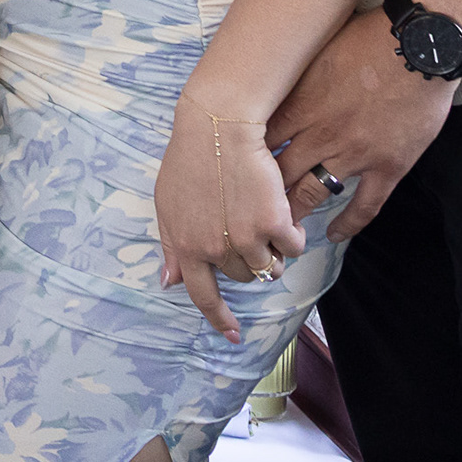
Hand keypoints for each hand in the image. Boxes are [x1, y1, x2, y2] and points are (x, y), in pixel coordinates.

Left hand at [154, 105, 302, 339]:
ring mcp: (245, 238)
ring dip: (275, 250)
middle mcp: (214, 249)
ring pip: (271, 265)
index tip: (233, 336)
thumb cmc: (190, 158)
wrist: (219, 126)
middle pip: (244, 277)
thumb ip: (170, 244)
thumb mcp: (167, 202)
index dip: (219, 318)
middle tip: (251, 227)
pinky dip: (294, 234)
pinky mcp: (273, 223)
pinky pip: (293, 245)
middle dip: (250, 260)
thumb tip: (169, 282)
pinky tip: (284, 210)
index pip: (202, 296)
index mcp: (185, 245)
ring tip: (270, 218)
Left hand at [262, 10, 459, 237]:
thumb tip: (266, 73)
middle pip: (278, 174)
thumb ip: (293, 71)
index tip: (230, 173)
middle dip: (260, 197)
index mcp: (300, 103)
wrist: (421, 45)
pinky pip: (364, 205)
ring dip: (294, 214)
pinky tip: (334, 236)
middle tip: (247, 213)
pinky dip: (348, 224)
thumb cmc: (368, 36)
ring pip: (314, 193)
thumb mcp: (316, 46)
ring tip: (280, 231)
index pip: (257, 142)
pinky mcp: (387, 166)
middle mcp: (321, 133)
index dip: (240, 161)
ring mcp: (354, 153)